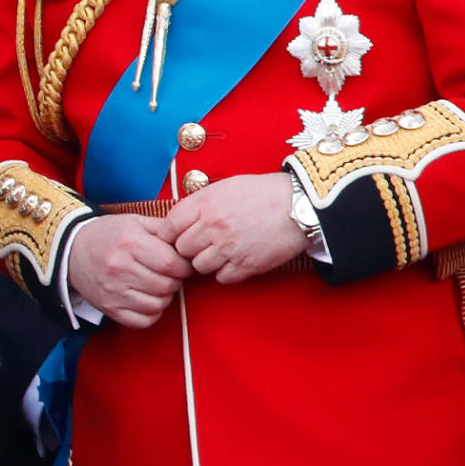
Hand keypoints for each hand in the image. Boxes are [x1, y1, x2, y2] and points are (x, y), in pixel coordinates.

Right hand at [67, 215, 192, 327]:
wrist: (72, 250)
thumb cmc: (109, 234)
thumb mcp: (135, 221)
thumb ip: (164, 229)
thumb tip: (189, 242)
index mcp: (129, 243)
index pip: (172, 263)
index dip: (183, 265)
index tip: (181, 263)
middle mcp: (120, 268)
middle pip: (167, 285)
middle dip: (174, 280)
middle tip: (168, 273)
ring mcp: (113, 291)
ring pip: (158, 304)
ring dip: (164, 296)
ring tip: (156, 284)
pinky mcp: (110, 308)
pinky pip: (144, 320)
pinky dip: (151, 312)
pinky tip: (146, 297)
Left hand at [162, 172, 307, 283]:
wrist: (297, 205)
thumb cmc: (261, 193)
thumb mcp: (224, 187)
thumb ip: (199, 203)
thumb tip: (179, 220)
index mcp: (205, 204)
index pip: (168, 226)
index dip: (167, 234)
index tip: (172, 237)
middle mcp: (213, 227)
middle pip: (181, 249)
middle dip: (187, 248)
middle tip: (199, 244)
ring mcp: (229, 248)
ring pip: (199, 266)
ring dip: (205, 261)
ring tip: (218, 251)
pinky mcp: (246, 265)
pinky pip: (221, 278)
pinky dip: (225, 272)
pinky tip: (233, 259)